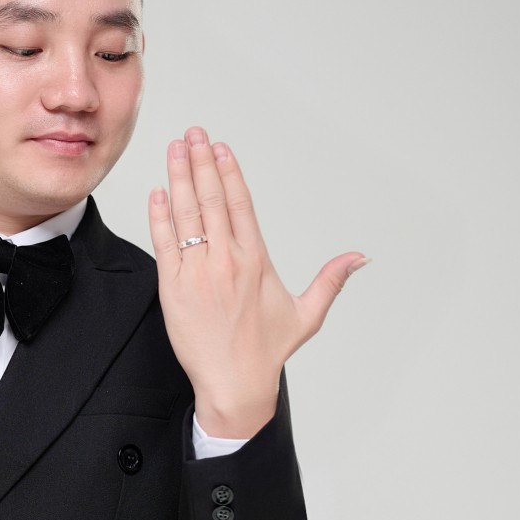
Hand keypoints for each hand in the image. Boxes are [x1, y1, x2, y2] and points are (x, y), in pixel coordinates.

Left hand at [148, 127, 368, 437]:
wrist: (233, 384)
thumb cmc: (267, 352)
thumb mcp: (307, 314)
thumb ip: (332, 280)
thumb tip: (361, 257)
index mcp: (256, 261)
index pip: (241, 204)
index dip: (229, 172)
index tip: (220, 148)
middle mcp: (226, 262)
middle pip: (212, 200)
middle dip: (200, 162)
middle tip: (193, 134)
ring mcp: (197, 274)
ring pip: (187, 215)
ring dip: (179, 178)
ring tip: (175, 150)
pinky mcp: (173, 289)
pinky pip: (164, 244)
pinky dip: (160, 216)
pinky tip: (158, 192)